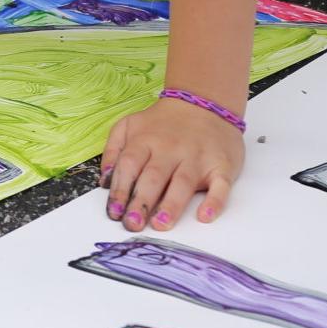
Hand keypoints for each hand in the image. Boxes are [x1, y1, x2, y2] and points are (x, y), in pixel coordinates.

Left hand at [99, 97, 244, 230]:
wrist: (205, 103)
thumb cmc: (163, 123)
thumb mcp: (129, 125)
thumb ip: (113, 150)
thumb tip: (105, 181)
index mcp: (146, 140)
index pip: (129, 166)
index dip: (120, 189)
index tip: (113, 212)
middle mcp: (171, 150)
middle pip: (153, 177)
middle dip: (141, 201)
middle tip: (132, 223)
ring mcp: (197, 158)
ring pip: (183, 183)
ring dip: (171, 205)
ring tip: (160, 224)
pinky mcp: (221, 166)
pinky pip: (220, 185)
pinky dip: (214, 201)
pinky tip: (205, 215)